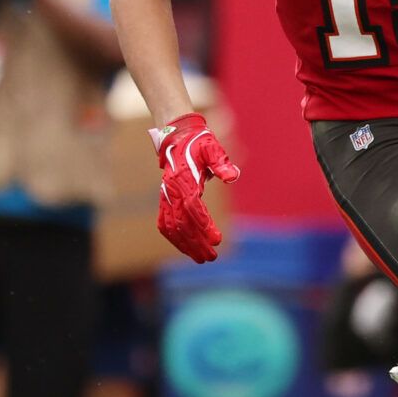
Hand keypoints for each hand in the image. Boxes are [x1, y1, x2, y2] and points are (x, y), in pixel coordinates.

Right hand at [152, 112, 239, 262]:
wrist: (178, 137)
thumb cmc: (199, 143)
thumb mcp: (213, 148)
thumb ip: (221, 163)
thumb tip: (233, 176)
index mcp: (183, 179)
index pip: (193, 207)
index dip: (204, 224)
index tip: (218, 240)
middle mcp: (171, 190)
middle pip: (182, 223)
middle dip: (196, 242)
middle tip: (212, 257)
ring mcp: (165, 196)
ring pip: (171, 227)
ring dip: (185, 245)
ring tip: (202, 258)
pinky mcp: (164, 200)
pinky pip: (164, 223)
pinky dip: (173, 238)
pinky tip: (186, 248)